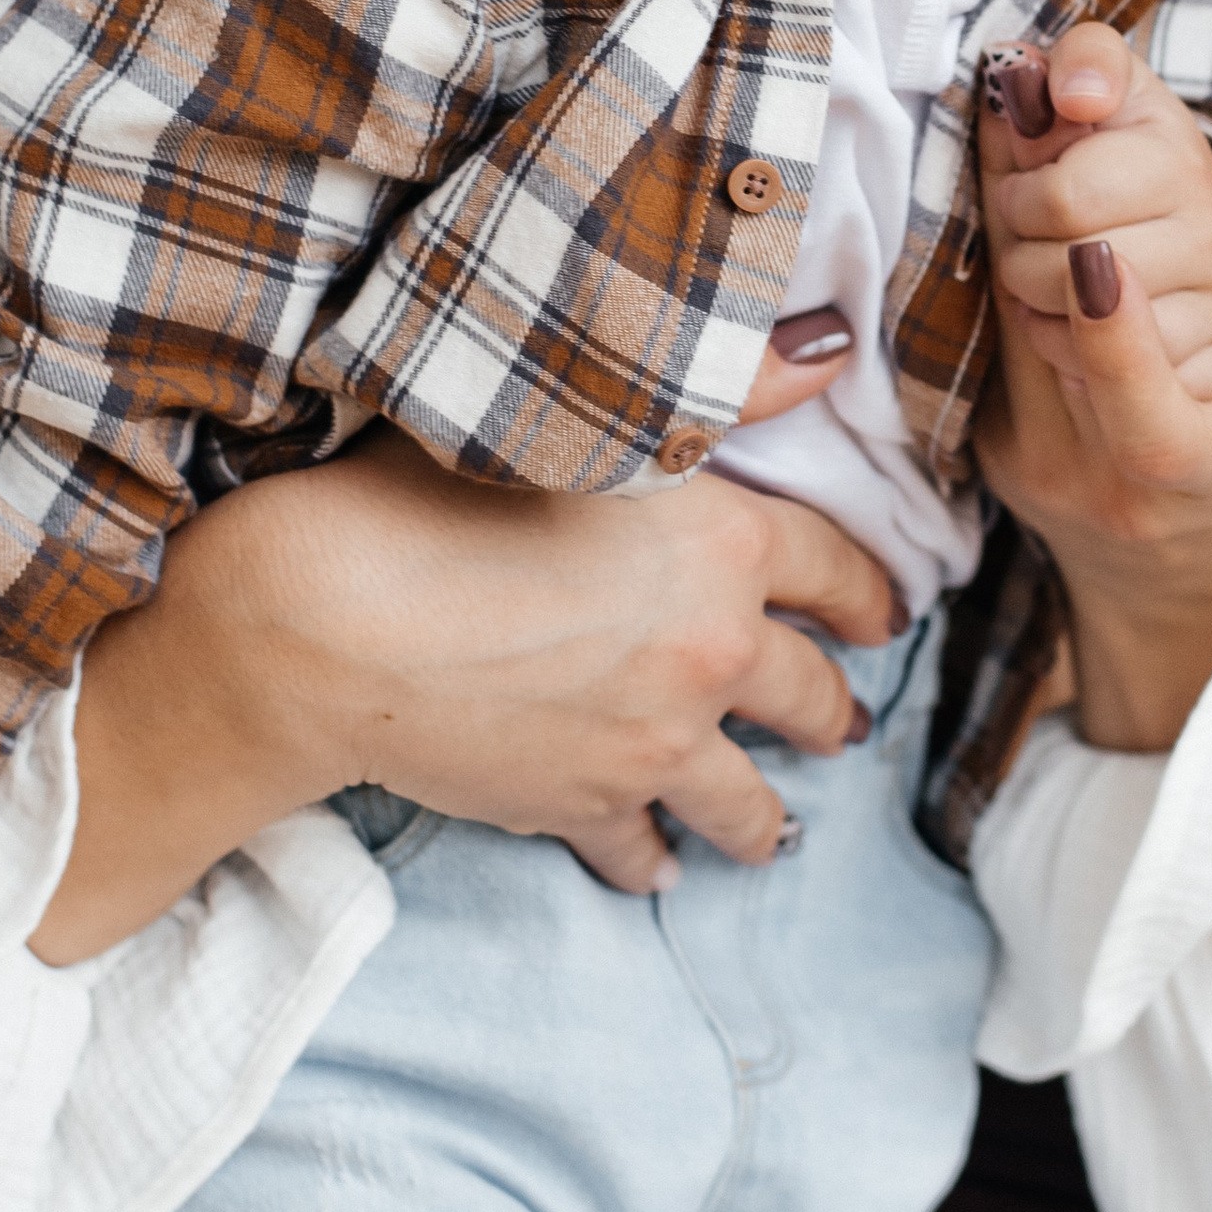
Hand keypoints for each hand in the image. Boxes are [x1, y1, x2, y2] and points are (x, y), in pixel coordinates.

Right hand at [31, 424, 896, 962]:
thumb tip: (828, 346)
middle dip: (831, 709)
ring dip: (767, 815)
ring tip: (773, 826)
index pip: (836, 566)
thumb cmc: (432, 488)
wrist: (328, 621)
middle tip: (840, 720)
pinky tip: (655, 865)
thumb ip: (722, 390)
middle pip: (811, 694)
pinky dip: (651, 859)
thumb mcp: (581, 413)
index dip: (869, 590)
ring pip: (748, 801)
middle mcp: (712, 649)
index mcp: (724, 540)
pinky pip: (643, 850)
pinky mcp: (585, 809)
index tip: (883, 613)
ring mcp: (655, 744)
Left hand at [976, 25, 1211, 751]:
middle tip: (1052, 120)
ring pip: (1010, 324)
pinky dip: (1003, 257)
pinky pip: (991, 338)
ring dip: (1018, 224)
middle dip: (1054, 218)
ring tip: (1031, 148)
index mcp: (1208, 478)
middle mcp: (1104, 487)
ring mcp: (1040, 474)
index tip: (1100, 250)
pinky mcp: (995, 452)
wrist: (1183, 582)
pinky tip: (1009, 190)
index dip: (1117, 336)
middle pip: (1056, 348)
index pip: (1148, 421)